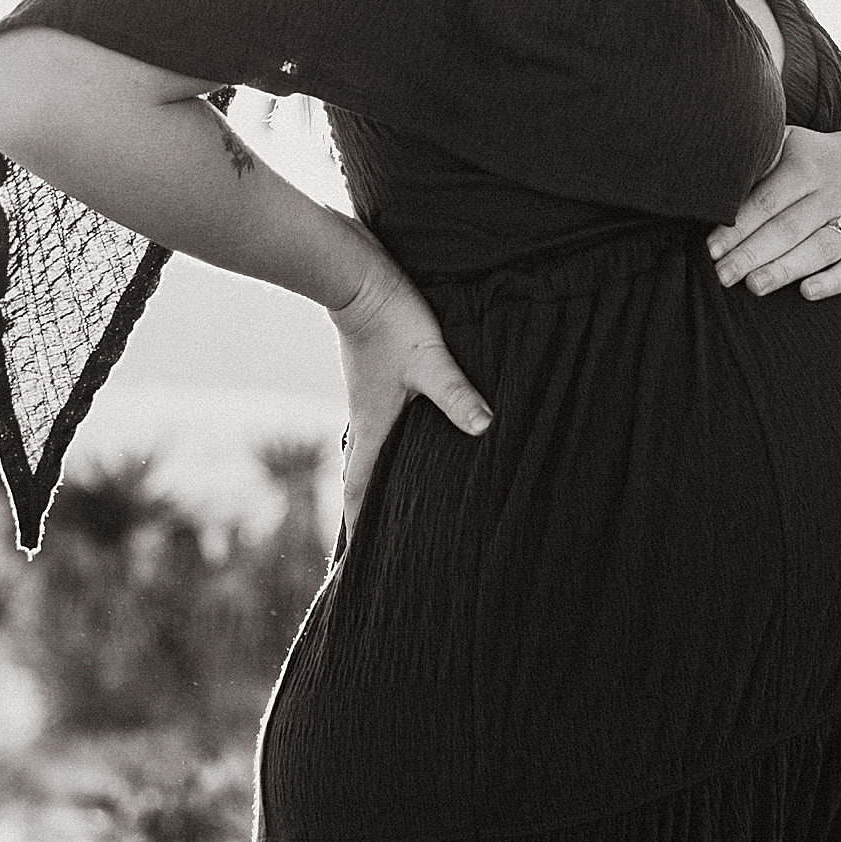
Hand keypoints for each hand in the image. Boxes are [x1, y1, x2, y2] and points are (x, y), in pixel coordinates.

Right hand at [329, 260, 493, 544]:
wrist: (356, 274)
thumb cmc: (391, 320)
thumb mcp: (429, 360)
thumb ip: (457, 394)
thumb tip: (486, 429)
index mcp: (372, 427)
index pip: (360, 490)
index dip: (359, 527)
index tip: (355, 567)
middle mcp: (366, 418)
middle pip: (364, 476)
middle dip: (369, 512)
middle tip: (377, 546)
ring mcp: (369, 397)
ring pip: (374, 450)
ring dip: (379, 478)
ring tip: (394, 502)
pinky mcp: (378, 376)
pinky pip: (383, 425)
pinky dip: (391, 445)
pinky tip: (412, 442)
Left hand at [707, 128, 840, 299]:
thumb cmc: (808, 162)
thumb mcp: (784, 147)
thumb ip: (757, 162)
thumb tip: (711, 183)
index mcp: (806, 166)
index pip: (766, 202)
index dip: (738, 228)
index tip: (711, 250)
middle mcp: (834, 192)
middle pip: (788, 228)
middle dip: (752, 254)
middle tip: (722, 276)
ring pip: (819, 247)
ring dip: (786, 269)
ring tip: (754, 287)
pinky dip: (835, 281)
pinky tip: (807, 293)